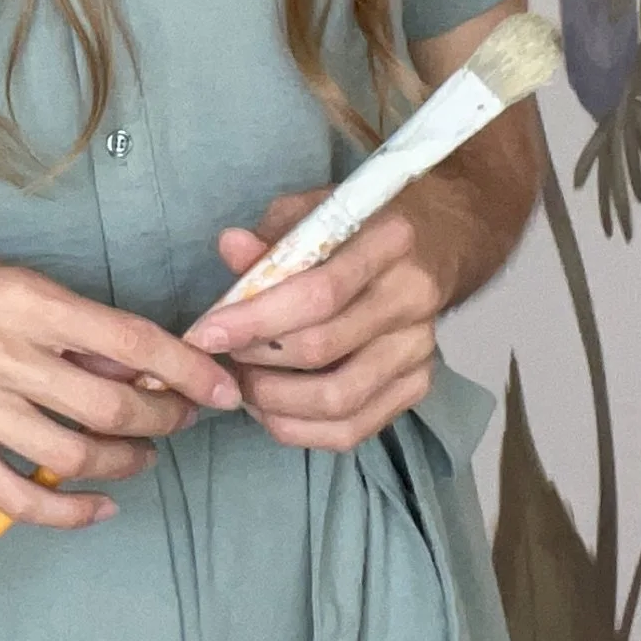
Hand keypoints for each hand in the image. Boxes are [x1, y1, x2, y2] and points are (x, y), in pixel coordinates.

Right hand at [0, 233, 245, 527]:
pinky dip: (70, 513)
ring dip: (127, 462)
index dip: (188, 371)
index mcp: (25, 300)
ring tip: (142, 454)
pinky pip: (19, 499)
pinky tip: (100, 506)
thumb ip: (71, 323)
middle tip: (181, 419)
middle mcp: (1, 354)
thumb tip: (140, 365)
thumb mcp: (9, 277)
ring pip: (74, 455)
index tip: (222, 388)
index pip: (131, 343)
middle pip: (112, 407)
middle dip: (166, 420)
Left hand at [186, 188, 447, 451]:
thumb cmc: (361, 226)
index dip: (256, 320)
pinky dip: (300, 428)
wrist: (435, 242)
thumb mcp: (317, 210)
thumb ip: (273, 235)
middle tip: (221, 355)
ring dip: (274, 401)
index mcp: (390, 243)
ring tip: (242, 385)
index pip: (318, 293)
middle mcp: (412, 299)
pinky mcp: (417, 385)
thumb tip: (229, 248)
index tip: (205, 334)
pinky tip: (270, 409)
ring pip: (338, 400)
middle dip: (256, 360)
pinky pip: (352, 430)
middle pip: (322, 350)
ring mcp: (419, 349)